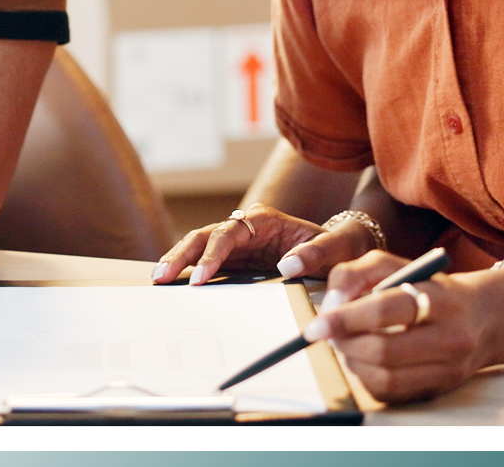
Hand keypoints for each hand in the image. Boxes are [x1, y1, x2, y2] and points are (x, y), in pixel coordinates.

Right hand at [152, 205, 374, 285]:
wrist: (345, 250)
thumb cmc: (343, 248)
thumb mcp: (339, 249)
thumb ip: (316, 253)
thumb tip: (287, 265)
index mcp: (268, 221)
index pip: (230, 232)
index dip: (213, 253)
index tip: (202, 277)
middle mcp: (249, 227)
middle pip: (206, 235)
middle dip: (182, 254)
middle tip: (162, 276)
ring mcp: (241, 242)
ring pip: (201, 245)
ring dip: (180, 260)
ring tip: (159, 278)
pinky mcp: (240, 258)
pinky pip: (209, 260)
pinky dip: (191, 268)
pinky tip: (175, 281)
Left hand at [303, 249, 503, 402]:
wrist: (483, 316)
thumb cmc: (427, 285)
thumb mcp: (394, 264)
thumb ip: (355, 272)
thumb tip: (331, 302)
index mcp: (438, 298)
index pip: (385, 310)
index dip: (345, 318)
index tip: (316, 324)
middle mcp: (449, 337)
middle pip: (384, 350)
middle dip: (345, 343)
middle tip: (326, 332)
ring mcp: (448, 369)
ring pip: (386, 377)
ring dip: (352, 362)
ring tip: (344, 342)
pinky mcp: (441, 389)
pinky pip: (393, 393)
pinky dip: (366, 377)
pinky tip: (362, 359)